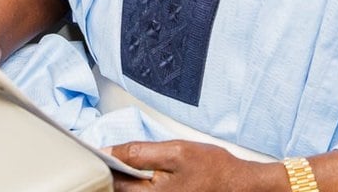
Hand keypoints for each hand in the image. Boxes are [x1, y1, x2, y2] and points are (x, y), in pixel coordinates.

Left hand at [109, 141, 282, 191]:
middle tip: (115, 152)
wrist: (240, 185)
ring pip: (130, 191)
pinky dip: (137, 182)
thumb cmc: (213, 168)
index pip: (112, 180)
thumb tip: (108, 151)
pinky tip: (142, 171)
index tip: (98, 148)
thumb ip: (138, 152)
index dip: (104, 161)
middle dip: (114, 169)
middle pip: (119, 188)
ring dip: (126, 176)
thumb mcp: (176, 151)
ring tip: (130, 160)